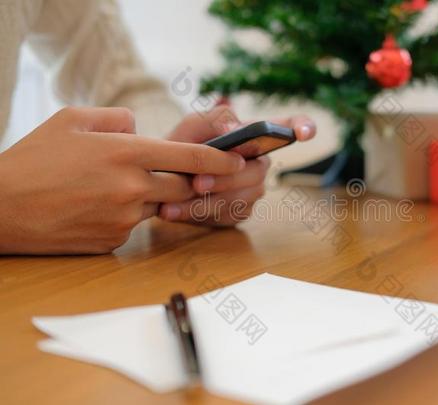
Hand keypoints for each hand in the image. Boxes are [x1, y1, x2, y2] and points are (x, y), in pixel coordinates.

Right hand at [0, 107, 244, 253]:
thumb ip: (117, 118)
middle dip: (189, 181)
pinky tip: (96, 207)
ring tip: (115, 186)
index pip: (191, 157)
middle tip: (182, 173)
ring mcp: (123, 219)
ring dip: (151, 198)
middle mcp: (132, 188)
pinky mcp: (113, 242)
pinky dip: (127, 215)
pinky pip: (134, 227)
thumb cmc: (33, 159)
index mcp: (126, 153)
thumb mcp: (72, 120)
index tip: (240, 159)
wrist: (0, 208)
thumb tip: (140, 128)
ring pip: (159, 207)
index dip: (221, 159)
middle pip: (185, 188)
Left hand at [160, 106, 316, 225]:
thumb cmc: (182, 145)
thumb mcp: (193, 125)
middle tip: (197, 182)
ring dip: (208, 200)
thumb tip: (236, 129)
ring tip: (175, 199)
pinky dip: (197, 214)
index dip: (303, 126)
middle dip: (226, 179)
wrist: (161, 177)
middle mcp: (259, 164)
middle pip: (257, 173)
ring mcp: (251, 191)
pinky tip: (173, 211)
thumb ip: (214, 120)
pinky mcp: (238, 214)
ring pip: (242, 198)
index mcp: (254, 137)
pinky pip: (226, 216)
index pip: (287, 126)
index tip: (306, 132)